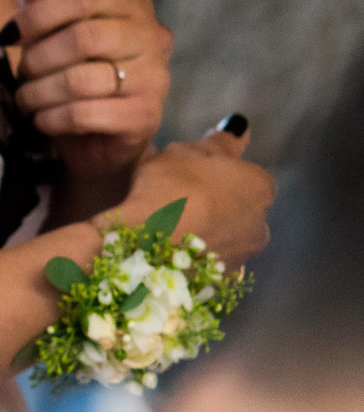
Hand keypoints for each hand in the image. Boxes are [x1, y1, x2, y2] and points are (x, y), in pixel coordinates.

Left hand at [11, 0, 170, 184]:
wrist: (98, 138)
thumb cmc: (72, 72)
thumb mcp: (52, 32)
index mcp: (133, 4)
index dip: (38, 13)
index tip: (11, 32)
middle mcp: (153, 36)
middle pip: (82, 38)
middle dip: (37, 59)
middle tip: (22, 73)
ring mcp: (155, 78)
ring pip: (80, 79)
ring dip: (38, 93)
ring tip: (25, 99)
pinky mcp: (145, 117)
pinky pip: (84, 114)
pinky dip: (51, 118)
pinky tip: (41, 120)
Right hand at [117, 123, 273, 266]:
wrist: (150, 245)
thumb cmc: (170, 188)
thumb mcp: (185, 152)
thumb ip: (218, 143)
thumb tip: (242, 127)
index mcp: (260, 186)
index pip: (248, 177)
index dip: (219, 175)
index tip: (191, 175)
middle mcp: (262, 224)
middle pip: (242, 211)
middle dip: (220, 208)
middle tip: (180, 202)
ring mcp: (243, 257)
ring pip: (227, 241)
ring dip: (208, 236)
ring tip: (170, 233)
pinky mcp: (222, 285)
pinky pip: (210, 267)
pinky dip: (197, 262)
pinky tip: (170, 256)